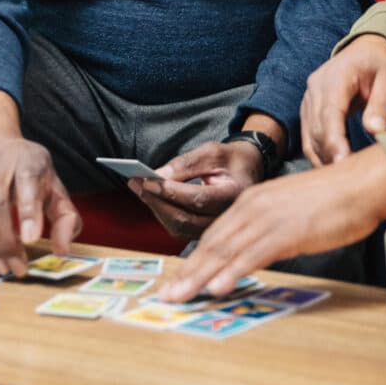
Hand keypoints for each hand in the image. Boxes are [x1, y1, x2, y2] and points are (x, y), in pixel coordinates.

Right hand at [0, 135, 80, 277]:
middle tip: (19, 267)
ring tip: (4, 269)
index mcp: (27, 161)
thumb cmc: (29, 170)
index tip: (31, 240)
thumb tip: (62, 250)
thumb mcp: (54, 184)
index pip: (27, 182)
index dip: (28, 211)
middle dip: (7, 241)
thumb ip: (64, 215)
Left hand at [130, 139, 265, 240]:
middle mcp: (227, 218)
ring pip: (180, 227)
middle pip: (186, 219)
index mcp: (235, 195)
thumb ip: (186, 164)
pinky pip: (180, 229)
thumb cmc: (230, 159)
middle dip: (157, 201)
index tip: (148, 180)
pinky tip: (152, 198)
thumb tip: (158, 176)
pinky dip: (163, 214)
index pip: (198, 199)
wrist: (248, 171)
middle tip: (136, 183)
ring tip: (138, 187)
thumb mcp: (212, 152)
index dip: (171, 191)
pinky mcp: (206, 232)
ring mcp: (217, 229)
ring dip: (156, 208)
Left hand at [160, 144, 385, 302]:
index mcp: (252, 202)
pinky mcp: (286, 232)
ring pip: (226, 251)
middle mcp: (253, 207)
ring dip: (200, 277)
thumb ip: (266, 229)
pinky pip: (253, 255)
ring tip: (180, 297)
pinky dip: (233, 272)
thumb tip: (252, 255)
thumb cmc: (330, 201)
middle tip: (166, 297)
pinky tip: (218, 287)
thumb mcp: (288, 212)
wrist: (358, 184)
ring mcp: (268, 219)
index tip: (177, 281)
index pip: (215, 235)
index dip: (194, 260)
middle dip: (187, 273)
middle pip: (212, 244)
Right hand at [300, 35, 385, 167]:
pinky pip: (308, 136)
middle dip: (330, 155)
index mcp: (336, 77)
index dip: (334, 140)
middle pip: (318, 128)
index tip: (343, 162)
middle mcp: (316, 87)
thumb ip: (381, 105)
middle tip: (348, 180)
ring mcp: (309, 98)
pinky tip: (332, 168)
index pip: (330, 113)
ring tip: (341, 179)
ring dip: (323, 157)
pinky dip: (318, 153)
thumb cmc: (378, 66)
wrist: (364, 52)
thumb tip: (375, 130)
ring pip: (310, 135)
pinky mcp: (308, 108)